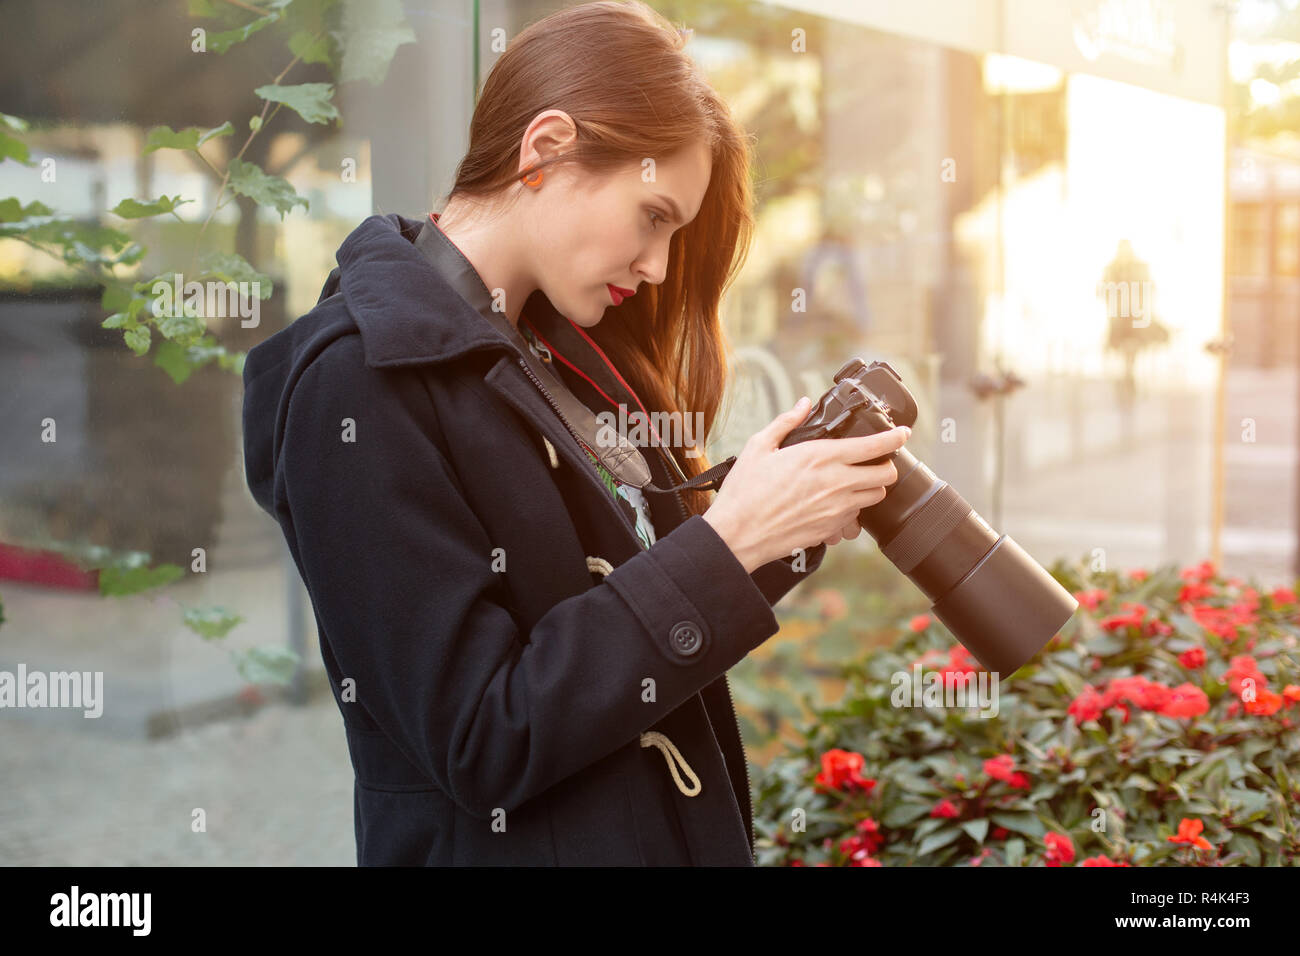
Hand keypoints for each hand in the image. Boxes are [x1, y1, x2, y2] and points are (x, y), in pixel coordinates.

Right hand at [702, 396, 909, 572]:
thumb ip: (786, 422)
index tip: (902, 433)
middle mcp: (835, 483)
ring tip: (853, 482)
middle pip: (885, 475)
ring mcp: (836, 510)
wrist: (737, 534)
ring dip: (870, 488)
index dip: (895, 437)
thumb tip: (802, 404)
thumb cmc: (744, 491)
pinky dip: (852, 509)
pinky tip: (833, 504)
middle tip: (874, 461)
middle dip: (885, 466)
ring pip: (875, 498)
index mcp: (820, 457)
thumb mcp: (759, 447)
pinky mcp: (831, 530)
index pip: (874, 446)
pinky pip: (856, 519)